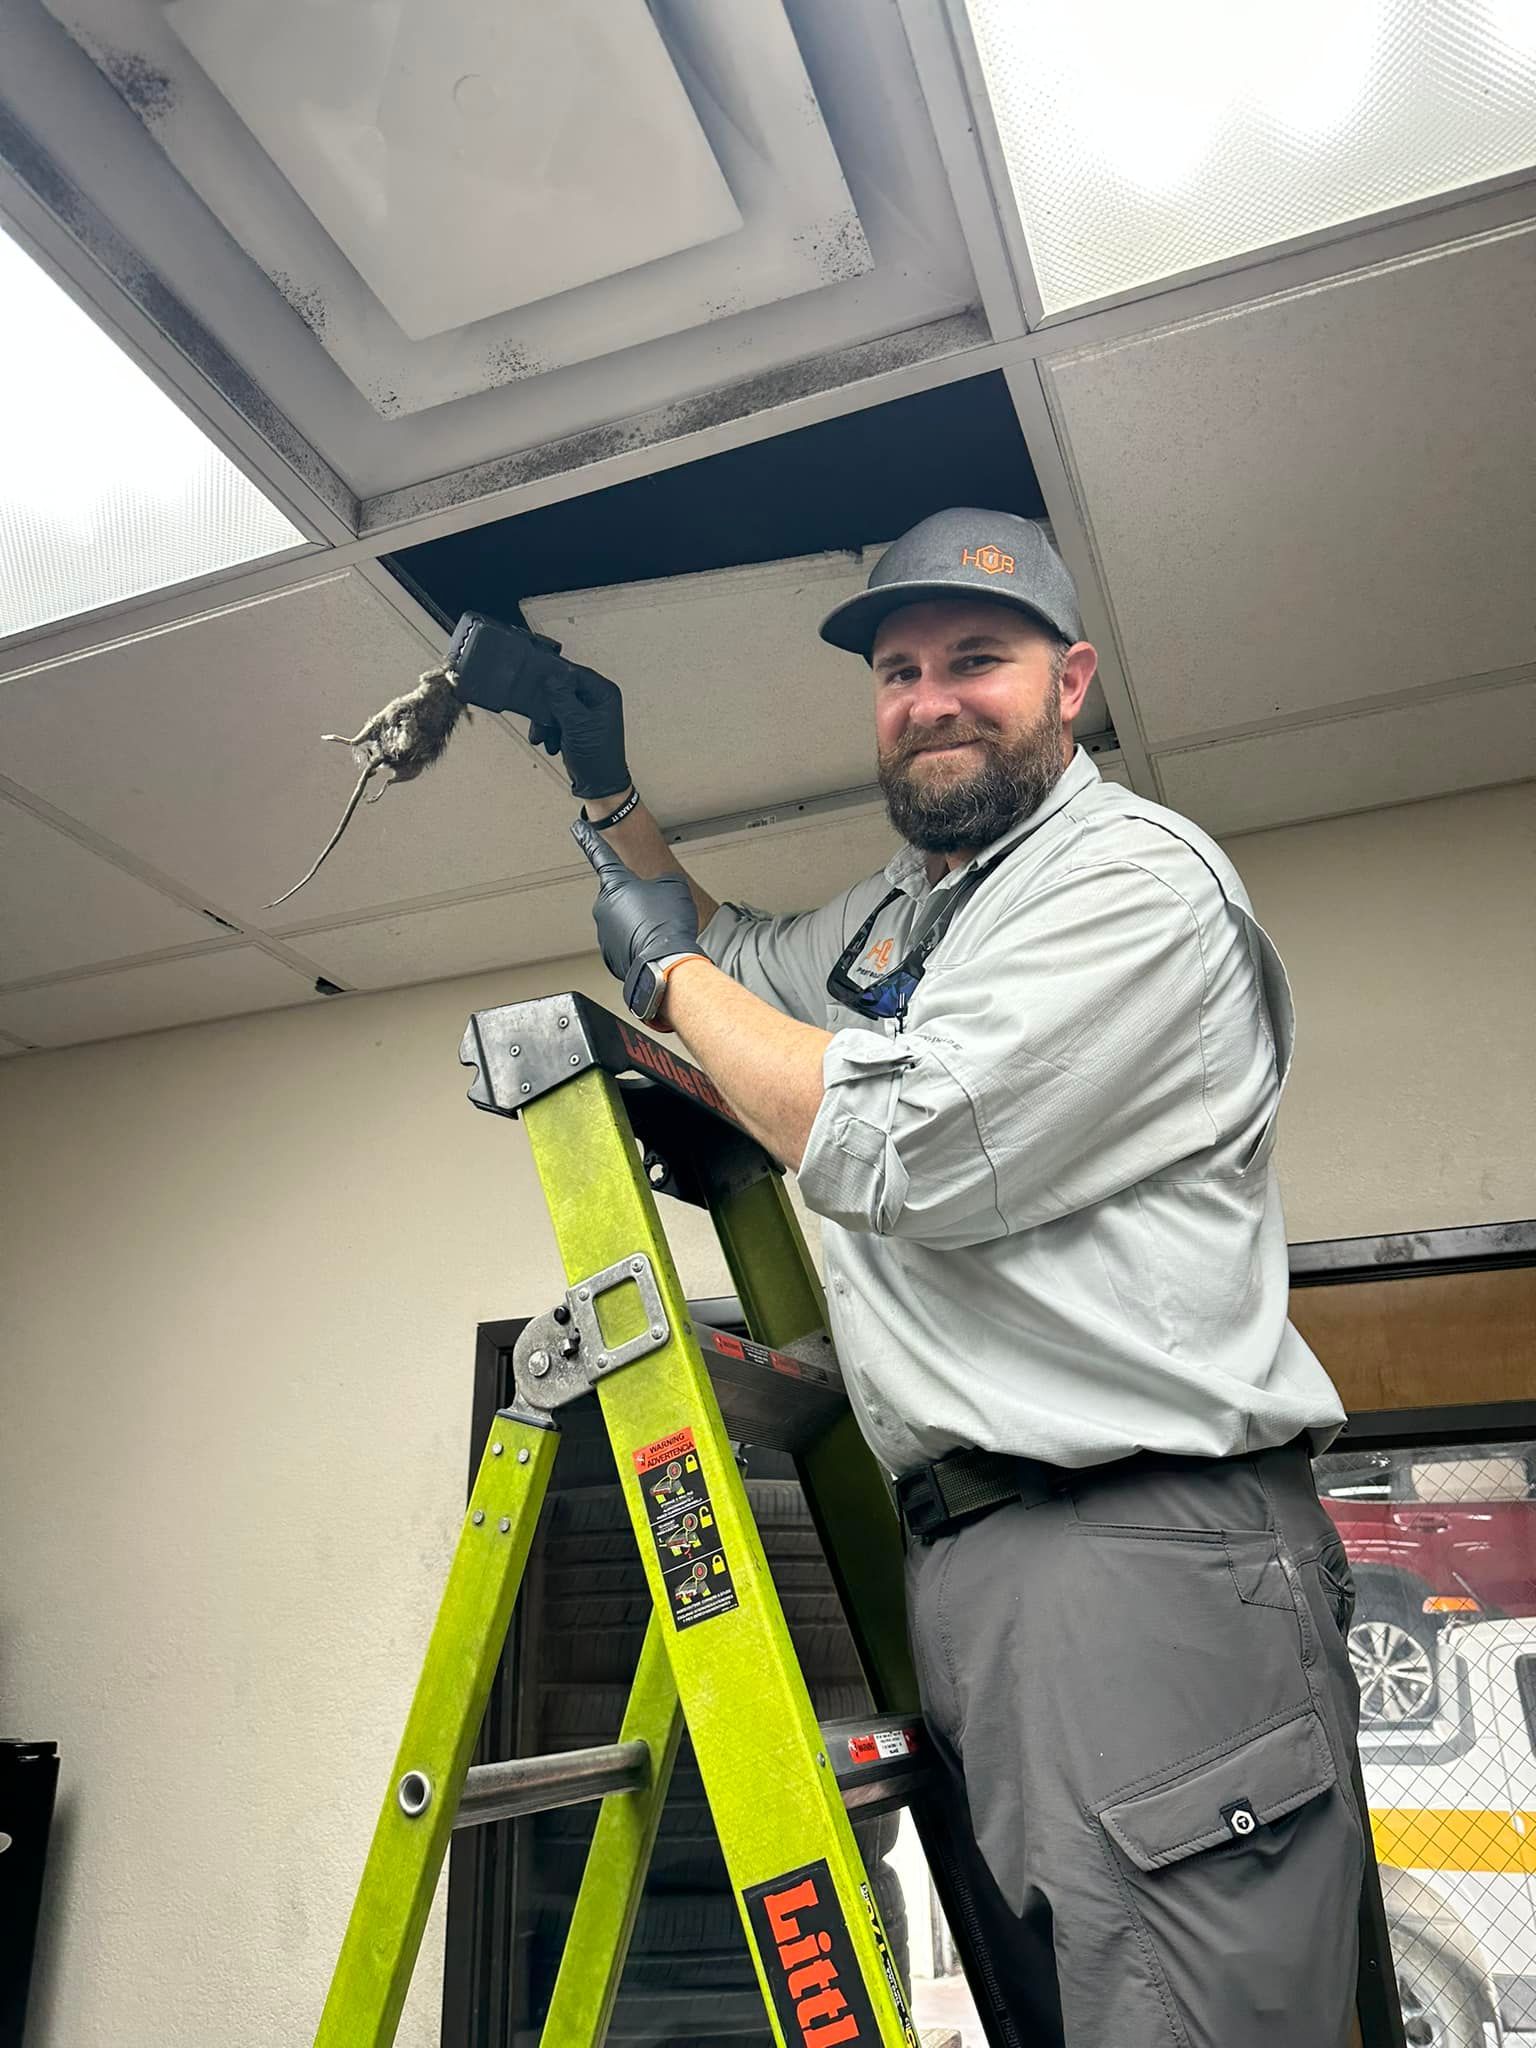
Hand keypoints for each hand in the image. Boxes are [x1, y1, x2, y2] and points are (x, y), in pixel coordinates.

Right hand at [447, 614, 628, 800]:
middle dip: (548, 706)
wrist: (599, 788)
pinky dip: (549, 730)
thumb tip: (551, 677)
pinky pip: (555, 718)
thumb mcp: (576, 724)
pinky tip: (551, 742)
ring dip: (546, 721)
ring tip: (546, 736)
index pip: (574, 672)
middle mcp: (597, 699)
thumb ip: (562, 697)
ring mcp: (586, 712)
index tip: (538, 685)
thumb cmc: (598, 760)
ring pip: (555, 704)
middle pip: (562, 689)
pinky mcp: (576, 725)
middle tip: (541, 718)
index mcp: (604, 694)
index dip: (554, 679)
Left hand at [571, 820, 699, 1015]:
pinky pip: (626, 942)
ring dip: (640, 923)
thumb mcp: (673, 885)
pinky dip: (639, 943)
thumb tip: (657, 890)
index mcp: (616, 883)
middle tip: (659, 911)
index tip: (577, 827)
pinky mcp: (610, 953)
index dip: (589, 838)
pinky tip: (653, 946)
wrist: (666, 963)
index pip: (600, 854)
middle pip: (622, 896)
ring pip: (625, 921)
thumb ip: (660, 879)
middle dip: (639, 901)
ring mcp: (604, 931)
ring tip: (659, 931)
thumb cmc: (667, 923)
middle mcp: (603, 906)